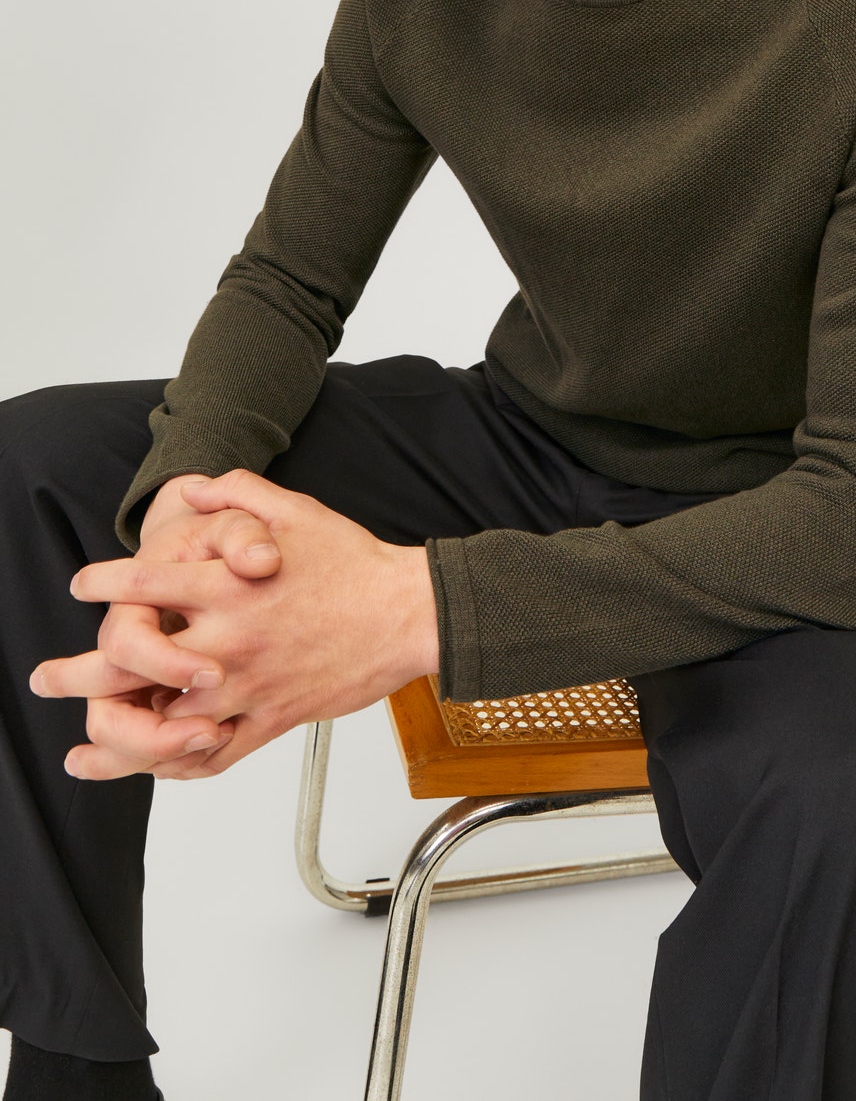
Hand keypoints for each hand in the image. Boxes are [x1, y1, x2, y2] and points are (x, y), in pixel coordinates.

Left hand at [37, 471, 438, 781]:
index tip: (84, 584)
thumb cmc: (356, 562)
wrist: (409, 613)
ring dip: (116, 734)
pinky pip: (215, 754)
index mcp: (232, 586)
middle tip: (47, 676)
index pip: (145, 584)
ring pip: (164, 722)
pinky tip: (153, 766)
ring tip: (83, 746)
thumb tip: (192, 488)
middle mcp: (231, 639)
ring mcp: (250, 685)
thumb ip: (238, 495)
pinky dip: (177, 765)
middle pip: (134, 662)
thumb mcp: (297, 510)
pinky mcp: (274, 718)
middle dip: (77, 672)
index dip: (104, 582)